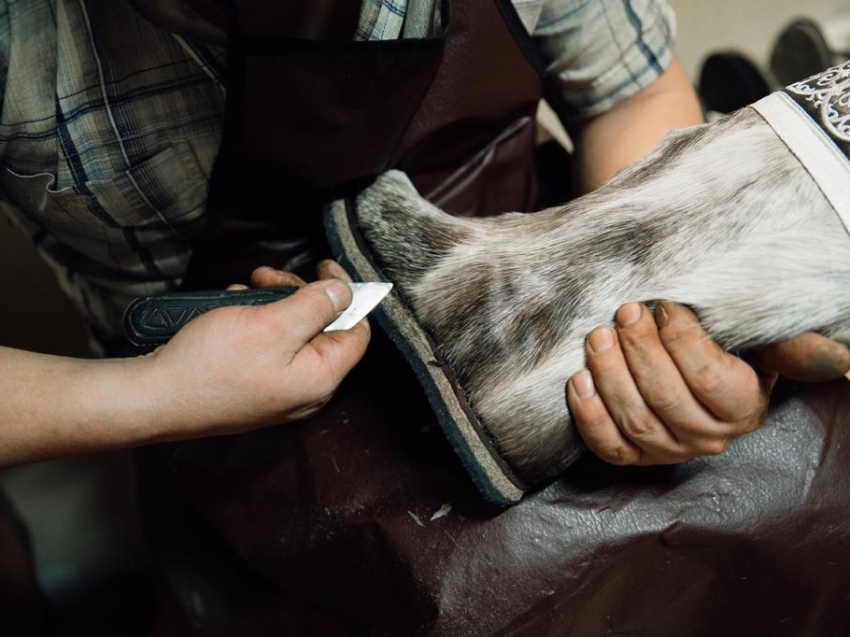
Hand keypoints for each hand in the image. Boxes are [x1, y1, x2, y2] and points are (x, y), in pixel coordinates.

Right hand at [140, 260, 369, 440]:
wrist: (154, 397)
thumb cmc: (211, 366)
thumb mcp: (271, 325)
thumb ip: (315, 306)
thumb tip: (344, 292)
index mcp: (320, 379)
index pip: (357, 332)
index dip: (347, 295)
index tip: (325, 268)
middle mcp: (305, 390)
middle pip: (324, 329)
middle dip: (300, 294)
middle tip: (271, 275)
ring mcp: (279, 390)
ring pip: (293, 333)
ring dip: (274, 303)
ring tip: (246, 288)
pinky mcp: (254, 385)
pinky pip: (269, 346)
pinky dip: (256, 321)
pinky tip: (233, 307)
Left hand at [566, 302, 849, 465]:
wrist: (695, 374)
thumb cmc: (728, 350)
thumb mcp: (761, 343)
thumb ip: (788, 346)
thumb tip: (837, 358)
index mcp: (742, 407)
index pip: (711, 380)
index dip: (684, 342)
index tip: (665, 306)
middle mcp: (707, 437)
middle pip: (666, 399)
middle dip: (641, 351)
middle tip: (625, 312)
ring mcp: (668, 451)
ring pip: (636, 421)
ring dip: (611, 375)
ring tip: (599, 336)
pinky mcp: (633, 456)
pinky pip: (608, 446)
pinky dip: (589, 415)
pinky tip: (579, 380)